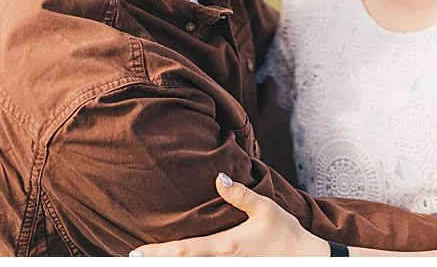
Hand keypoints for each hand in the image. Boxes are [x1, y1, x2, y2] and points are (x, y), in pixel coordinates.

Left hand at [131, 173, 327, 256]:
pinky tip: (178, 264)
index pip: (184, 251)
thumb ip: (239, 194)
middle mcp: (223, 263)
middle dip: (157, 263)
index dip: (158, 254)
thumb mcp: (264, 207)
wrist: (305, 260)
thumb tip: (218, 178)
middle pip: (182, 266)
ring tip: (150, 261)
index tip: (134, 255)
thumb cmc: (284, 232)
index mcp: (227, 246)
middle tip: (131, 260)